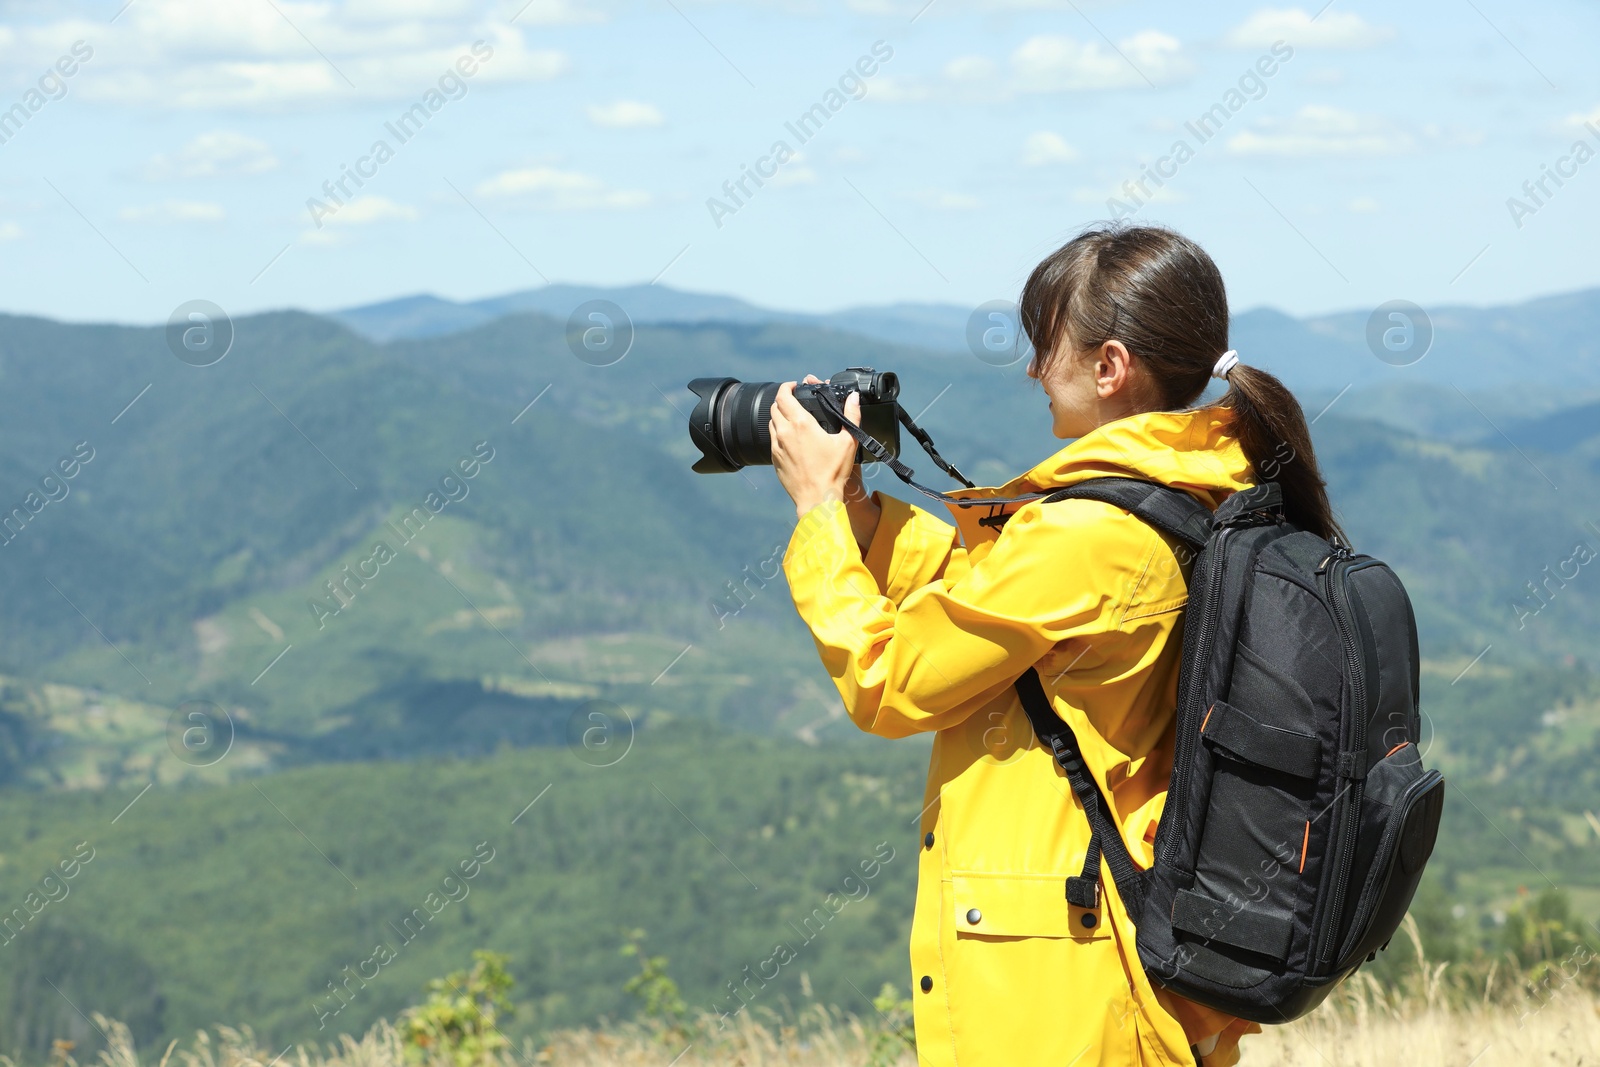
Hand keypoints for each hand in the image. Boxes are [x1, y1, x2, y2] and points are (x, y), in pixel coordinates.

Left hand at [770, 375, 861, 520]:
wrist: (816, 499)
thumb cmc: (833, 472)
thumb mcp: (848, 441)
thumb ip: (851, 416)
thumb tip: (853, 398)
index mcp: (801, 424)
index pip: (783, 396)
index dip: (786, 387)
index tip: (793, 386)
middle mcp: (784, 432)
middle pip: (775, 407)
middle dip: (783, 399)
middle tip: (794, 400)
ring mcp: (777, 446)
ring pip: (771, 422)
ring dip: (780, 415)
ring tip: (793, 417)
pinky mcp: (774, 459)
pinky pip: (773, 439)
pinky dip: (779, 432)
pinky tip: (791, 438)